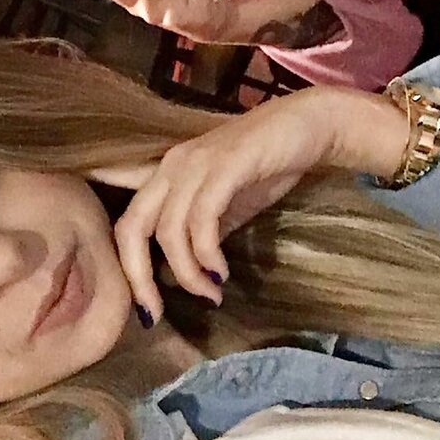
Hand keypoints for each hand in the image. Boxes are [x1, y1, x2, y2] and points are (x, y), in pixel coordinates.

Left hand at [109, 85, 409, 323]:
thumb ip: (203, 233)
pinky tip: (221, 272)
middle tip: (158, 314)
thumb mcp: (227, 206)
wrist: (310, 125)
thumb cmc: (267, 164)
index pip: (128, 224)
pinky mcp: (225, 164)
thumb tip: (189, 274)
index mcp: (166, 174)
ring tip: (211, 294)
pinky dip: (207, 252)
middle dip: (139, 277)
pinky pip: (203, 217)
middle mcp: (172, 166)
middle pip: (132, 227)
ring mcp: (196, 162)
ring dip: (187, 272)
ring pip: (169, 229)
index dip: (128, 270)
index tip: (148, 310)